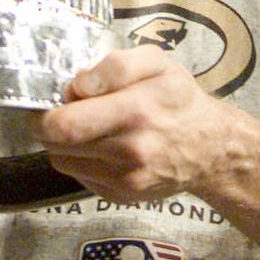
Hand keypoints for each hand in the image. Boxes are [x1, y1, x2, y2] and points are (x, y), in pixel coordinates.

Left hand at [38, 45, 259, 204]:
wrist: (211, 148)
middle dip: (51, 125)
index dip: (49, 108)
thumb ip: (114, 66)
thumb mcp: (156, 62)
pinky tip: (105, 147)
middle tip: (69, 112)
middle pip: (55, 143)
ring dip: (66, 143)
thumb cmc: (179, 98)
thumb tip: (76, 86)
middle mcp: (129, 151)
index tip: (65, 97)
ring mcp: (124, 179)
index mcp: (136, 111)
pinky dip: (82, 160)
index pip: (62, 124)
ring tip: (90, 128)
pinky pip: (79, 176)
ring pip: (61, 160)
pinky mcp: (120, 196)